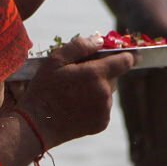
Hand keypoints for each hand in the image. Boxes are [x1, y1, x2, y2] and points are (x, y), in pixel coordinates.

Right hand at [15, 34, 134, 148]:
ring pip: (107, 92)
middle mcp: (105, 92)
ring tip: (74, 94)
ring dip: (97, 89)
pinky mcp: (102, 123)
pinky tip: (76, 106)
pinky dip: (94, 105)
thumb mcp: (55, 61)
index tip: (128, 55)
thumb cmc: (43, 90)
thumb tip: (99, 40)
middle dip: (101, 73)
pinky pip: (103, 108)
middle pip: (113, 77)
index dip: (127, 56)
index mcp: (96, 74)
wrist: (37, 124)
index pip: (125, 61)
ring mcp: (105, 109)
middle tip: (80, 76)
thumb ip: (79, 46)